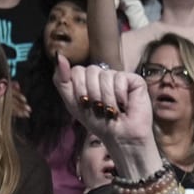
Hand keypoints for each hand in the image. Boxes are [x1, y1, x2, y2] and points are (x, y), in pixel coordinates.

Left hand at [54, 55, 156, 173]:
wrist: (120, 137)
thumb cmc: (98, 123)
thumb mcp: (72, 103)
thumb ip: (62, 80)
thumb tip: (59, 56)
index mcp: (88, 79)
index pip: (77, 70)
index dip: (79, 89)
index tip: (86, 103)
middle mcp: (103, 75)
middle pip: (90, 70)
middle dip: (92, 94)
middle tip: (100, 108)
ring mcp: (119, 76)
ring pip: (105, 75)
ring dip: (107, 98)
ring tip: (113, 110)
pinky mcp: (134, 80)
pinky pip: (120, 78)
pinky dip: (119, 95)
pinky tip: (124, 105)